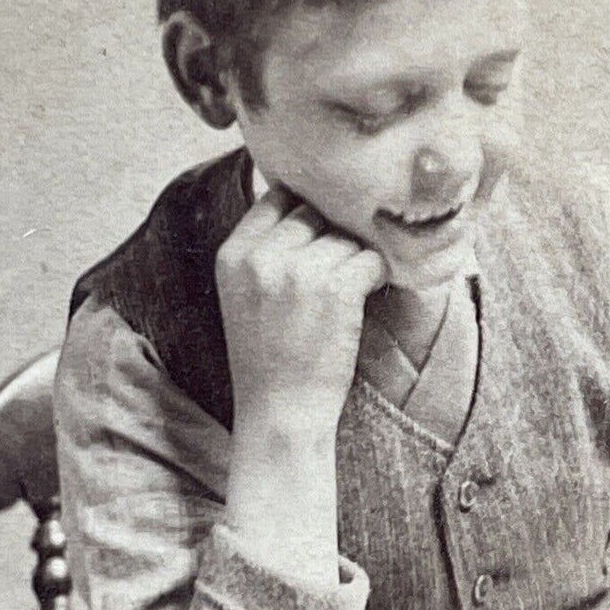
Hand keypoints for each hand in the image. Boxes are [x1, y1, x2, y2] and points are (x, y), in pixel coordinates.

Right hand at [215, 197, 386, 436]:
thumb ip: (263, 251)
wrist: (280, 412)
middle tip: (336, 271)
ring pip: (346, 238)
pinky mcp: (338, 288)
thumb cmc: (268, 359)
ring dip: (354, 261)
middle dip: (331, 237)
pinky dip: (376, 277)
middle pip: (314, 214)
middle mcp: (263, 256)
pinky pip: (371, 259)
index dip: (304, 209)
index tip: (317, 231)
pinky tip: (364, 298)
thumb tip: (306, 205)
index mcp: (233, 254)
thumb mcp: (244, 296)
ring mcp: (300, 270)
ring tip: (346, 294)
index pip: (276, 197)